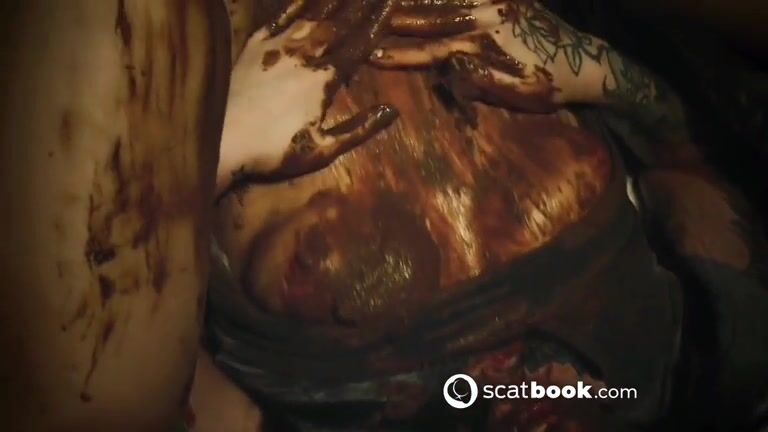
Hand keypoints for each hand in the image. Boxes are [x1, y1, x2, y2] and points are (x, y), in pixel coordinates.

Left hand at [216, 0, 398, 195]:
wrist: (220, 139)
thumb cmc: (273, 150)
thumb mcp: (323, 149)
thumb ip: (359, 129)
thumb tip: (392, 111)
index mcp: (323, 80)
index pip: (358, 45)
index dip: (376, 23)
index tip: (391, 3)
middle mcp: (303, 55)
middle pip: (338, 24)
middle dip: (360, 5)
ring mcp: (277, 47)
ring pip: (312, 15)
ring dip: (333, 0)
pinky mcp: (253, 46)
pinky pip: (280, 16)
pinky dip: (297, 2)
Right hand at [371, 0, 613, 111]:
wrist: (587, 63)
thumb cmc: (546, 86)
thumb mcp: (513, 92)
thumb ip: (478, 78)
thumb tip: (446, 65)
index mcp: (484, 46)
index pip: (433, 51)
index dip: (403, 55)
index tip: (374, 55)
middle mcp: (488, 17)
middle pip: (434, 15)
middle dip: (400, 16)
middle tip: (371, 15)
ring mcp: (498, 2)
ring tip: (392, 1)